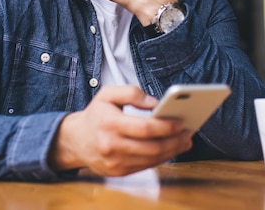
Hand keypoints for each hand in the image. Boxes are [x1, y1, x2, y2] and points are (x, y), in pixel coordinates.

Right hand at [48, 86, 192, 176]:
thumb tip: (155, 103)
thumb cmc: (96, 114)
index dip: (167, 126)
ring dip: (172, 151)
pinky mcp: (119, 172)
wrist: (75, 141)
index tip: (181, 121)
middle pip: (152, 147)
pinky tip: (170, 149)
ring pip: (152, 159)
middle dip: (175, 141)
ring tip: (184, 140)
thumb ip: (132, 92)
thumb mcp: (108, 94)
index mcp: (110, 124)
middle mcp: (112, 146)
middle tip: (188, 133)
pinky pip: (146, 166)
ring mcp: (115, 162)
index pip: (146, 128)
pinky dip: (161, 158)